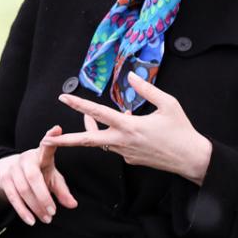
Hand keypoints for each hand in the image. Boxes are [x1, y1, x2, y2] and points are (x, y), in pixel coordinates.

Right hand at [0, 126, 78, 225]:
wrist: (9, 170)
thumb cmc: (38, 173)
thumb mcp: (51, 178)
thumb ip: (62, 191)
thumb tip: (73, 205)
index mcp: (40, 155)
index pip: (46, 145)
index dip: (51, 137)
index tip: (57, 128)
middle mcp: (25, 159)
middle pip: (33, 178)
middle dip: (44, 197)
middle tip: (53, 212)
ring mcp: (13, 169)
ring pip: (23, 190)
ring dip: (35, 207)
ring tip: (46, 219)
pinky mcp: (5, 181)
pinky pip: (13, 197)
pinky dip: (23, 211)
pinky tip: (31, 221)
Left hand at [50, 72, 212, 183]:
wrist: (192, 159)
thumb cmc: (182, 130)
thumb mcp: (169, 104)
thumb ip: (147, 90)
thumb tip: (131, 76)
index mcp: (129, 126)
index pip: (98, 113)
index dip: (78, 105)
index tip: (63, 98)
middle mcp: (122, 141)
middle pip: (87, 141)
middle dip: (64, 141)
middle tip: (45, 141)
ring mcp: (124, 153)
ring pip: (101, 141)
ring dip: (92, 131)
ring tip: (87, 119)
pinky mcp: (130, 161)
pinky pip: (115, 146)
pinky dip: (113, 136)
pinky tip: (126, 129)